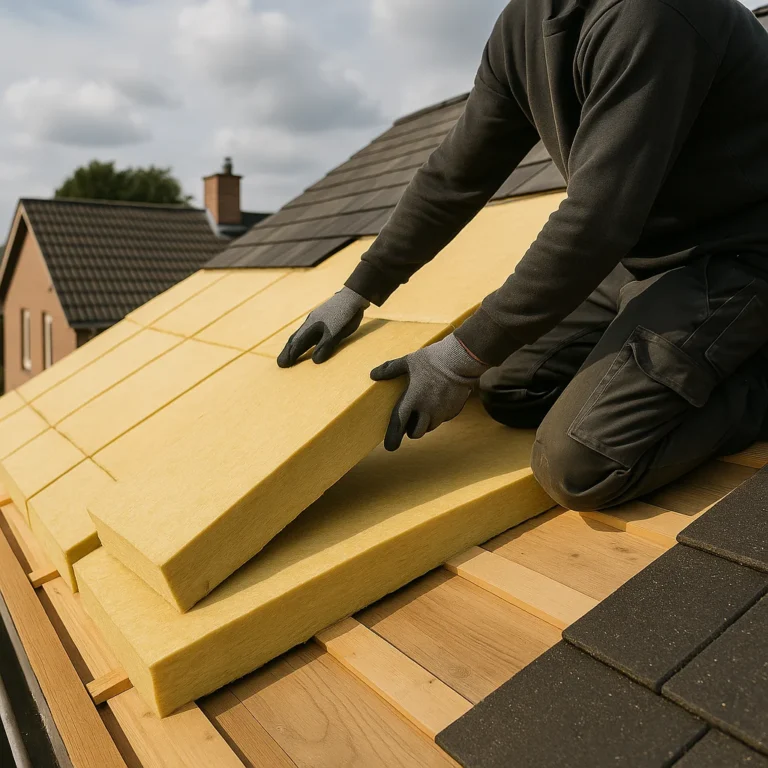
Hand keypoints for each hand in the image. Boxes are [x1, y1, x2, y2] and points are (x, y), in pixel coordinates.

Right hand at [277, 287, 369, 367]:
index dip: (290, 354)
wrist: (352, 296)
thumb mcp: (336, 332)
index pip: (297, 343)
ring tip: (289, 355)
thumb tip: (314, 361)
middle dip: (288, 351)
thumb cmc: (344, 315)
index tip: (282, 364)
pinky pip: (309, 333)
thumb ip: (326, 346)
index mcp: (311, 327)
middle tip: (281, 363)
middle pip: (295, 339)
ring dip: (294, 346)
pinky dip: (303, 341)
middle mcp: (310, 324)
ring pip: (301, 335)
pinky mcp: (323, 320)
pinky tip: (306, 343)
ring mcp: (316, 321)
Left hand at [371, 334, 488, 450]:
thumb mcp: (408, 361)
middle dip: (411, 430)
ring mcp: (442, 412)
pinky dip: (438, 415)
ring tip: (424, 409)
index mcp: (412, 400)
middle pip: (416, 433)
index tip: (390, 447)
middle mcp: (427, 410)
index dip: (392, 438)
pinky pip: (443, 419)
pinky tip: (439, 401)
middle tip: (409, 421)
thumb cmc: (432, 359)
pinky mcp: (454, 410)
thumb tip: (373, 374)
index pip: (399, 425)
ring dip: (425, 423)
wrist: (461, 359)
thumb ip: (390, 369)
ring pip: (430, 427)